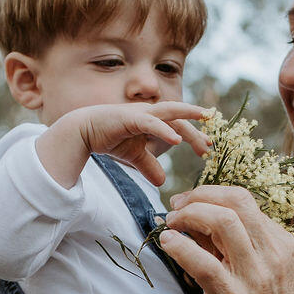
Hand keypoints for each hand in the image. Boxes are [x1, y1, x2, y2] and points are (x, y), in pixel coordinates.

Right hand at [39, 102, 209, 189]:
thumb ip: (149, 166)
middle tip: (210, 146)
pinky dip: (165, 131)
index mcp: (154, 121)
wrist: (83, 131)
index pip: (179, 126)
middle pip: (180, 119)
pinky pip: (151, 123)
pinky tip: (176, 141)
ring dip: (188, 114)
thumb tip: (162, 182)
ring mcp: (141, 113)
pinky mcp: (130, 117)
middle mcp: (150, 113)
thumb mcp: (135, 156)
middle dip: (196, 130)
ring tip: (204, 116)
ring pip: (170, 111)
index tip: (208, 149)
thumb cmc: (109, 138)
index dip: (195, 136)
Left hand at [159, 186, 293, 293]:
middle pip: (237, 201)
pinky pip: (202, 261)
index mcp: (281, 245)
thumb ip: (230, 244)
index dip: (211, 193)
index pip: (245, 200)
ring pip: (223, 222)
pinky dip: (179, 246)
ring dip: (189, 215)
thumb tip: (193, 218)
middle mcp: (272, 255)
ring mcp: (254, 276)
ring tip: (171, 224)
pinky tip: (167, 243)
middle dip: (200, 195)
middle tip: (177, 206)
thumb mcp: (256, 271)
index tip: (189, 201)